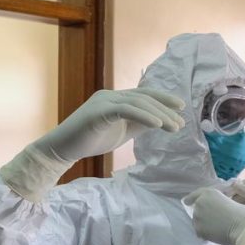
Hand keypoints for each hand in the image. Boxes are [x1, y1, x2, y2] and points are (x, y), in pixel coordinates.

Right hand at [39, 88, 184, 161]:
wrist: (63, 149)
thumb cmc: (90, 141)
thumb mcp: (122, 132)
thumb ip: (138, 124)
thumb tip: (161, 122)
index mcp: (115, 99)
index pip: (144, 95)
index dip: (163, 100)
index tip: (181, 110)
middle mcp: (110, 95)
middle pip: (144, 97)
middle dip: (165, 110)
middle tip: (180, 123)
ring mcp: (104, 101)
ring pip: (138, 103)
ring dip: (159, 115)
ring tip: (174, 127)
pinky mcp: (98, 111)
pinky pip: (126, 110)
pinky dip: (144, 116)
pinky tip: (158, 125)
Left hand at [188, 188, 244, 244]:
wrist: (243, 229)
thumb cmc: (244, 213)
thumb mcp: (233, 201)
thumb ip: (223, 202)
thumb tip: (222, 207)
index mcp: (209, 193)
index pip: (196, 195)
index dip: (191, 198)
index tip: (187, 202)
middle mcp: (200, 203)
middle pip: (197, 208)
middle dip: (204, 213)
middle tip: (215, 219)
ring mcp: (197, 217)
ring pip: (198, 220)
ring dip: (204, 223)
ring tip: (216, 227)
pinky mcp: (198, 230)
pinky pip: (200, 231)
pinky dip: (205, 232)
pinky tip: (214, 234)